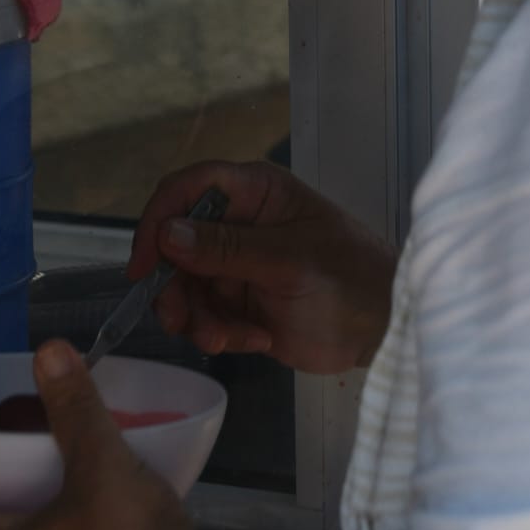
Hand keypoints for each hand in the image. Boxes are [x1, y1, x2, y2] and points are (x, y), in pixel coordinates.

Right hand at [128, 161, 396, 373]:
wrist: (385, 331)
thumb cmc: (349, 280)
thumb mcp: (289, 261)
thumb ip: (227, 248)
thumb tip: (168, 233)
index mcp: (255, 192)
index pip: (188, 188)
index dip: (158, 220)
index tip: (144, 265)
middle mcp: (239, 223)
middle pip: (175, 245)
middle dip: (175, 287)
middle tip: (182, 321)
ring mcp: (238, 265)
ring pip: (184, 287)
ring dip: (198, 318)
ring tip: (228, 339)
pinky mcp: (241, 303)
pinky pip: (205, 316)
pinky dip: (220, 333)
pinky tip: (256, 340)